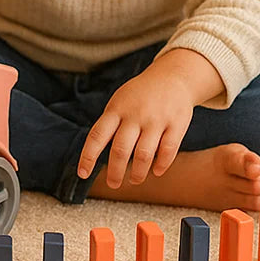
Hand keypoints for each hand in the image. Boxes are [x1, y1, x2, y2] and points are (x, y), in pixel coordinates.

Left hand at [76, 67, 194, 187]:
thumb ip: (109, 125)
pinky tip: (156, 171)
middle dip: (115, 172)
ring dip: (138, 173)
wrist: (172, 76)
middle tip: (113, 184)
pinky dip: (161, 165)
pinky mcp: (177, 124)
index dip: (88, 156)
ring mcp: (157, 119)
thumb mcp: (119, 102)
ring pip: (144, 154)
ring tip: (134, 180)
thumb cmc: (139, 96)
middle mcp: (135, 115)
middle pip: (120, 150)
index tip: (83, 174)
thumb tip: (94, 156)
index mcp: (116, 109)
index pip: (97, 135)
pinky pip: (168, 151)